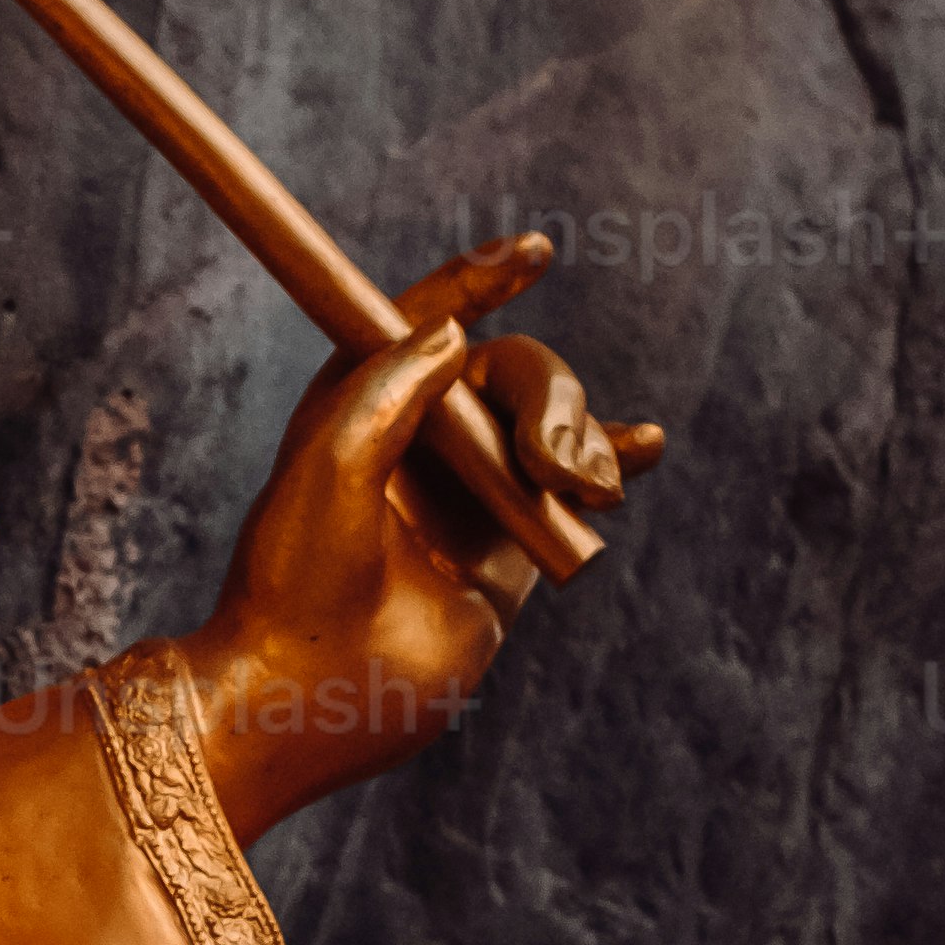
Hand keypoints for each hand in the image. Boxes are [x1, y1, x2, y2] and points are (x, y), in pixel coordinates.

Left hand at [182, 242, 662, 835]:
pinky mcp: (506, 552)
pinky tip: (647, 447)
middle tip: (555, 466)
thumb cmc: (298, 577)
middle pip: (516, 372)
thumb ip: (394, 384)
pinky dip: (617, 460)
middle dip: (554, 399)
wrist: (310, 692)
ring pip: (555, 426)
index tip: (535, 252)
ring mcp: (469, 495)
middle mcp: (421, 440)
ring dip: (587, 440)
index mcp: (363, 402)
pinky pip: (573, 490)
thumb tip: (457, 332)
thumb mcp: (334, 460)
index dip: (481, 279)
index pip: (431, 318)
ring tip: (587, 490)